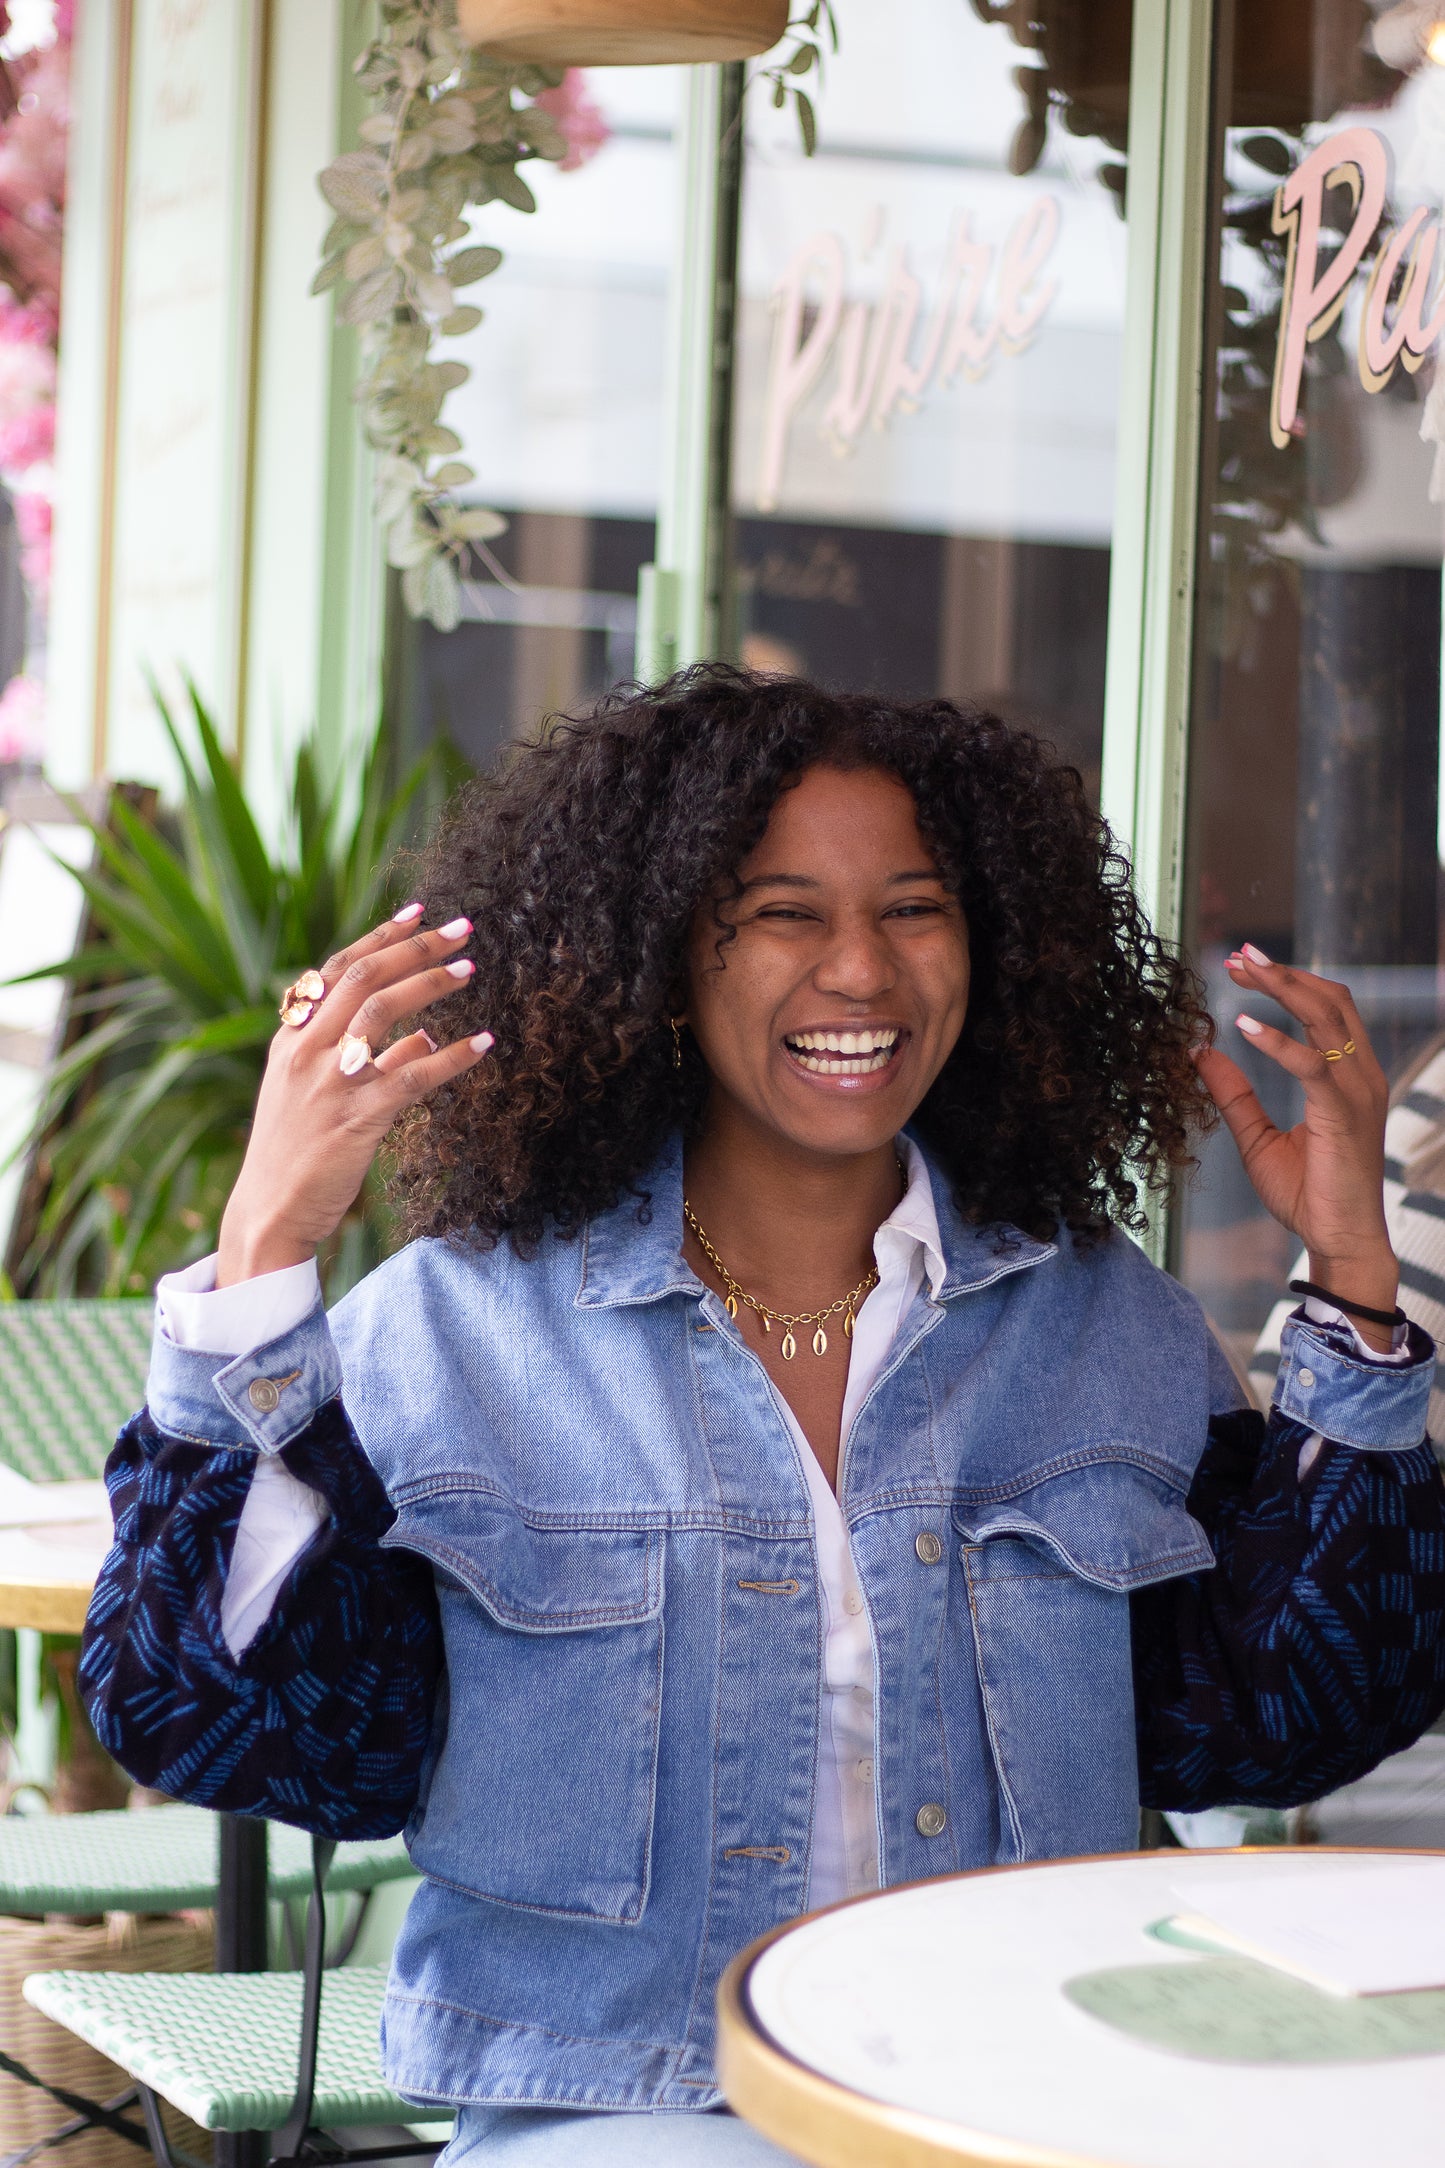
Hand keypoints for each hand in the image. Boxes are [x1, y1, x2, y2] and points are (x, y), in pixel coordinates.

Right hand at [216, 904, 492, 1285]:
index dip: (379, 937)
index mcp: (292, 1039)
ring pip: (385, 1014)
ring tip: (471, 969)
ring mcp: (329, 1082)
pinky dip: (450, 1056)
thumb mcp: (315, 1094)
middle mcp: (306, 1050)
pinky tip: (481, 1044)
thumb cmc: (294, 1154)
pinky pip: (411, 1076)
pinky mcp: (355, 1119)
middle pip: (365, 978)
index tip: (417, 912)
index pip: (336, 970)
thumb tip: (421, 1034)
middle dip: (416, 947)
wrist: (268, 1213)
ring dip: (432, 984)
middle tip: (462, 928)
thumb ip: (366, 1059)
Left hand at [1192, 944, 1397, 1350]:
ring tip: (1243, 969)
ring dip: (1282, 988)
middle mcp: (1361, 1076)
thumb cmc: (1308, 1194)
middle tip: (1239, 953)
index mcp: (1348, 1077)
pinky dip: (1278, 1041)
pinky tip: (1244, 1028)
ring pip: (1326, 1018)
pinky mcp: (1344, 1115)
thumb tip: (1201, 1055)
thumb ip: (1234, 1096)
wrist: (1339, 1241)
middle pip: (1330, 999)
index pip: (1326, 1008)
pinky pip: (1313, 1065)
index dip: (1288, 980)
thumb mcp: (1257, 1138)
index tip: (1244, 962)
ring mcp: (1358, 1093)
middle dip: (1282, 972)